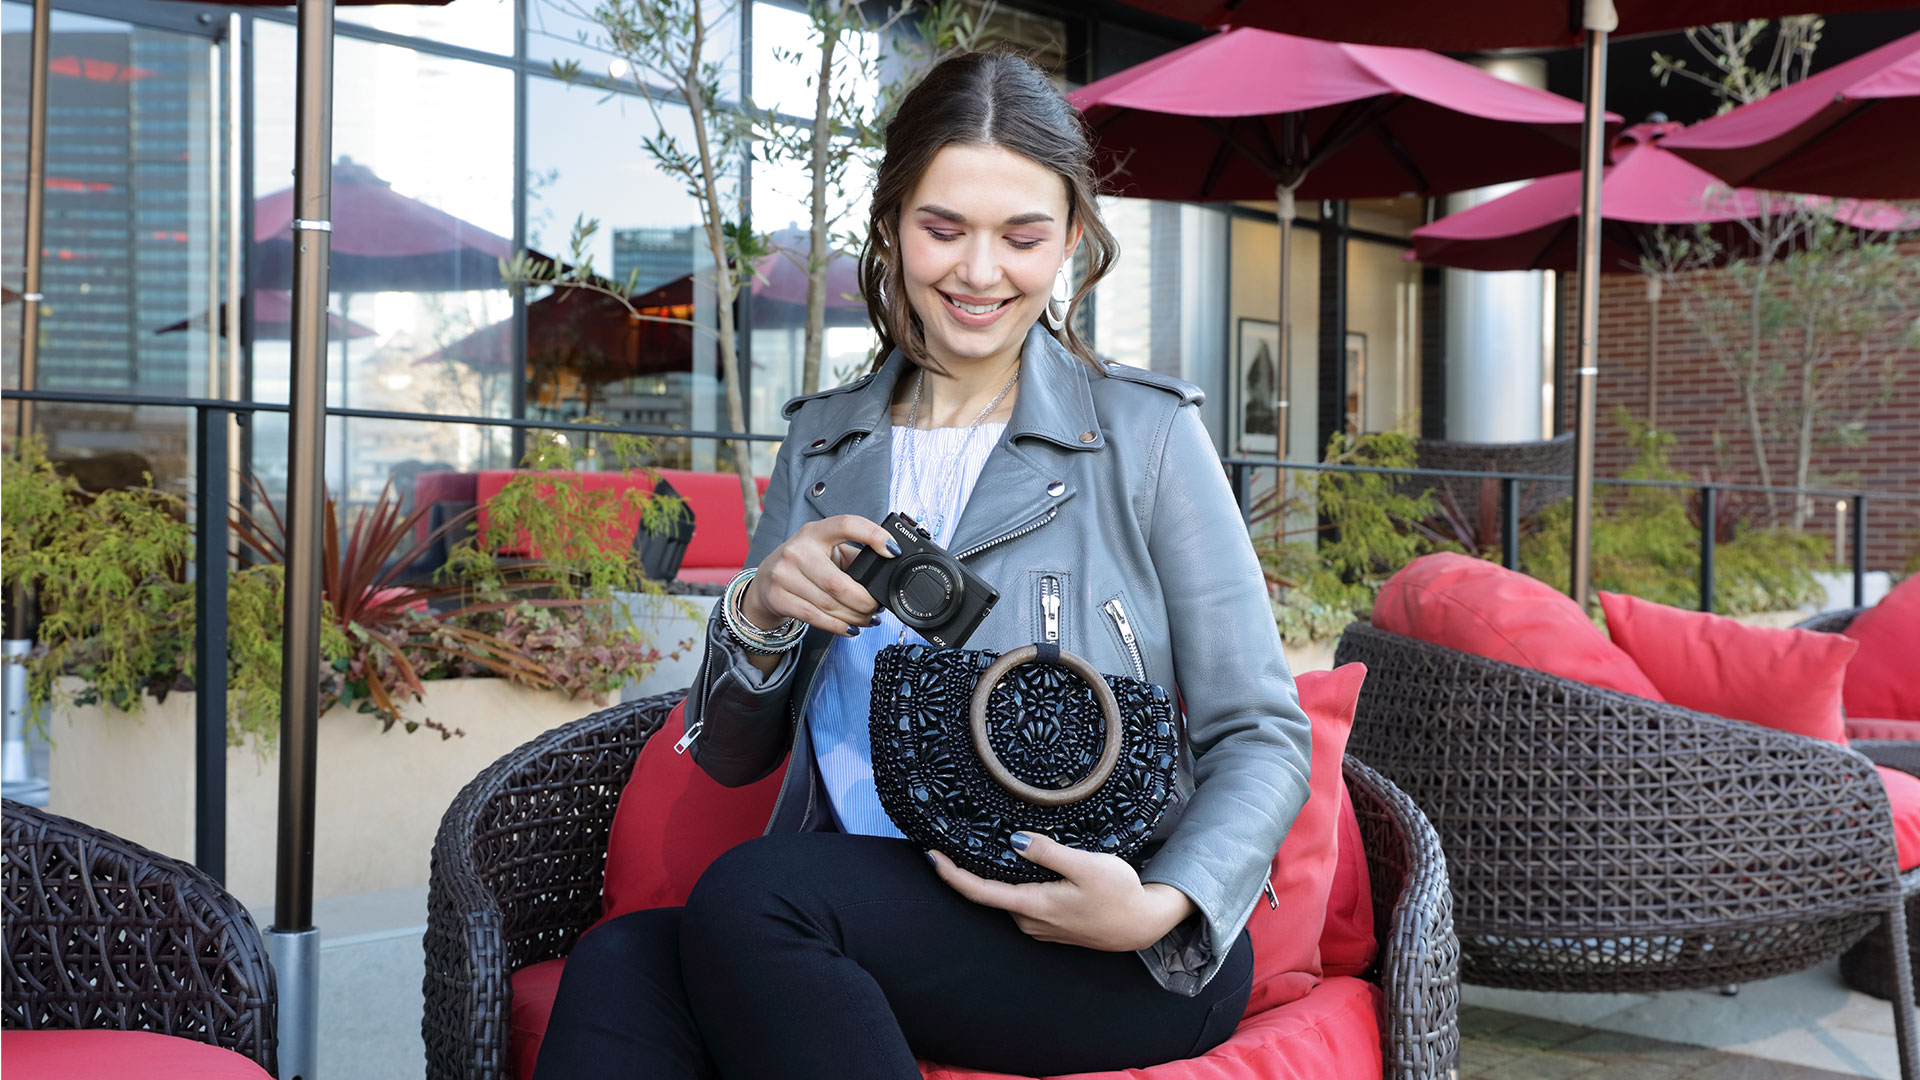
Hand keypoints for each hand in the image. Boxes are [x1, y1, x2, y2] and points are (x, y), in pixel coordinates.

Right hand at [743, 515, 895, 637]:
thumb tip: (888, 570)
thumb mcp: (825, 550)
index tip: (892, 551)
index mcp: (815, 532)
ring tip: (866, 618)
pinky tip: (850, 628)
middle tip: (876, 607)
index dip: (872, 535)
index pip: (846, 524)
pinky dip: (838, 626)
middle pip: (839, 583)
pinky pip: (816, 617)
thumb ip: (854, 556)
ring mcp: (784, 575)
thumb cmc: (803, 564)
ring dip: (854, 617)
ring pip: (829, 604)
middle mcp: (797, 550)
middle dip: (865, 601)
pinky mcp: (778, 598)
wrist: (765, 583)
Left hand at [927, 833, 1196, 951]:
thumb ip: (1049, 853)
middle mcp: (1029, 921)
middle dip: (967, 870)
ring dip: (992, 876)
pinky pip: (1020, 902)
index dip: (951, 874)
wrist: (1143, 924)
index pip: (979, 892)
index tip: (930, 855)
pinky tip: (1014, 865)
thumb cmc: (1119, 894)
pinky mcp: (1049, 924)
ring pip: (1004, 897)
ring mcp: (1039, 926)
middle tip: (948, 839)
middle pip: (987, 894)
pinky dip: (1010, 884)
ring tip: (979, 845)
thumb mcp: (1087, 866)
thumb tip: (1015, 840)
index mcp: (1034, 906)